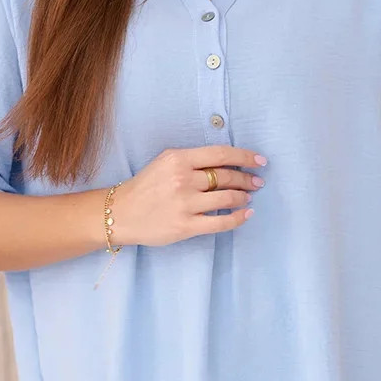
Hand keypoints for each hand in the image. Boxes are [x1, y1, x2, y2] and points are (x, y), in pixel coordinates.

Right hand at [109, 144, 266, 247]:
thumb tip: (226, 163)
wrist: (121, 213)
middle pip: (226, 177)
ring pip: (227, 198)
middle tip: (257, 182)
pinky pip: (220, 222)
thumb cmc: (145, 186)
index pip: (221, 154)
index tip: (260, 161)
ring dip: (243, 197)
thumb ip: (192, 160)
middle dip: (247, 179)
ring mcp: (185, 204)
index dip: (245, 157)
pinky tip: (246, 214)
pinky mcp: (186, 226)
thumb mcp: (165, 162)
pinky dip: (238, 218)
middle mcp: (183, 179)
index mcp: (179, 159)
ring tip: (248, 197)